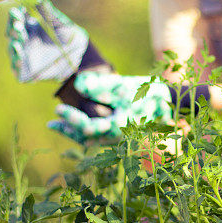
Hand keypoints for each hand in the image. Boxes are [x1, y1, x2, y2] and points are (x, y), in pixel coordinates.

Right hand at [6, 0, 108, 82]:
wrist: (77, 54)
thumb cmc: (66, 33)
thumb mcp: (59, 22)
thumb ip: (48, 12)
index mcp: (27, 25)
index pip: (16, 18)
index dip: (15, 16)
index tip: (17, 12)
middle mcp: (22, 39)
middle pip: (12, 34)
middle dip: (14, 30)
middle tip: (18, 26)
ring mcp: (23, 55)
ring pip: (13, 51)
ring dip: (14, 47)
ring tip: (17, 44)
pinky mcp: (25, 71)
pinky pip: (17, 69)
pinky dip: (17, 66)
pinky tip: (20, 61)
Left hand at [48, 72, 173, 142]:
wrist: (169, 104)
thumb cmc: (148, 94)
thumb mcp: (125, 86)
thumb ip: (102, 84)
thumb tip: (78, 83)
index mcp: (118, 127)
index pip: (88, 127)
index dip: (71, 119)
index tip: (58, 109)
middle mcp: (117, 136)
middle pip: (86, 138)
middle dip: (69, 130)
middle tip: (52, 123)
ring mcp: (119, 136)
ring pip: (92, 139)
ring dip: (75, 132)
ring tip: (59, 125)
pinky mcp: (120, 133)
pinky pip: (99, 136)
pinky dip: (86, 130)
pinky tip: (78, 122)